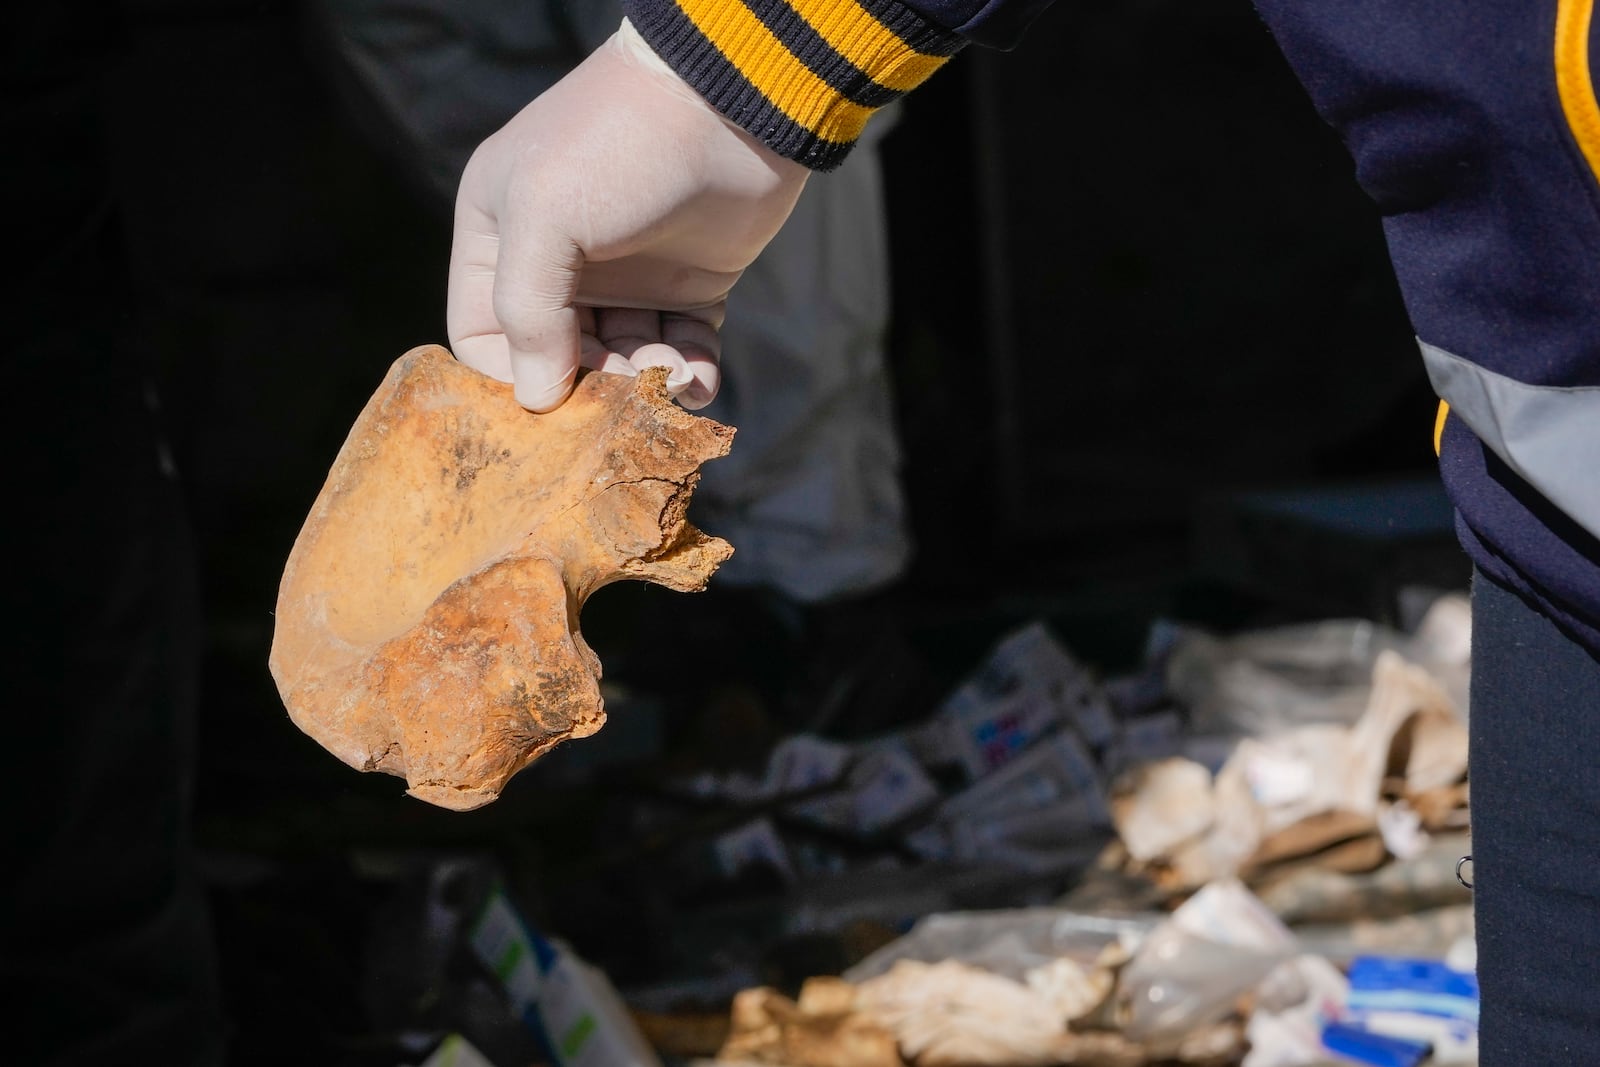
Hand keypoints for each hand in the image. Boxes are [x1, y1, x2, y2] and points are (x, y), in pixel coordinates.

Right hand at [448, 20, 808, 410]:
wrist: (729, 105)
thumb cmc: (619, 146)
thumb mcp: (545, 214)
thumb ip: (527, 310)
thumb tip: (536, 398)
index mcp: (500, 234)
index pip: (482, 335)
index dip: (512, 375)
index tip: (554, 397)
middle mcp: (558, 262)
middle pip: (557, 359)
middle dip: (590, 385)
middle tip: (625, 390)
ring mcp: (625, 277)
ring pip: (623, 362)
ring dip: (643, 383)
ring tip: (668, 375)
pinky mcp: (687, 287)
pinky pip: (679, 352)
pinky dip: (689, 375)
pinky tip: (698, 380)